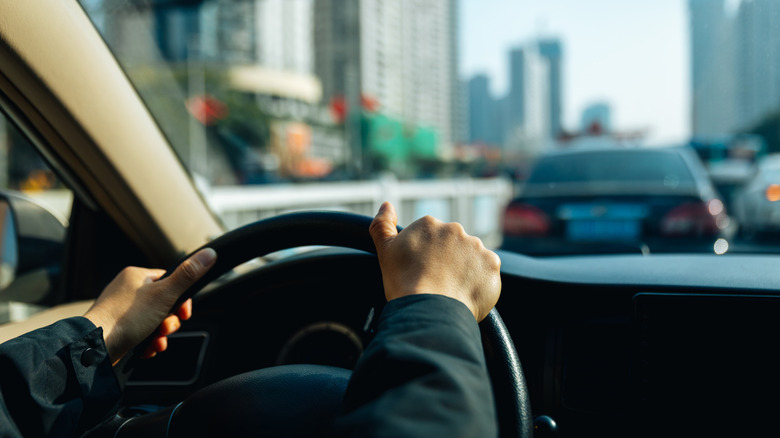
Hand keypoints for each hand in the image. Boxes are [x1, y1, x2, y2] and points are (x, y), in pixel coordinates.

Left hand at [84, 248, 216, 363]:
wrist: (95, 347)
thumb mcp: (164, 295)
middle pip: (163, 303)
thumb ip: (188, 275)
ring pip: (153, 320)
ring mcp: (120, 309)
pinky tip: (147, 348)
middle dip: (170, 320)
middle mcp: (126, 289)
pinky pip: (140, 332)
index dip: (182, 299)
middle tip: (166, 328)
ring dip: (160, 334)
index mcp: (136, 275)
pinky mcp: (116, 328)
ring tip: (155, 341)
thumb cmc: (127, 318)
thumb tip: (209, 253)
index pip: (169, 281)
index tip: (185, 313)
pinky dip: (148, 341)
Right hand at [369, 202, 500, 320]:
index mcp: (429, 224)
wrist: (429, 310)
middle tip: (437, 282)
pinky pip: (488, 272)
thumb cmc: (404, 283)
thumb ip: (382, 225)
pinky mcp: (492, 264)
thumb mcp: (385, 251)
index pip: (432, 238)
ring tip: (451, 291)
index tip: (423, 272)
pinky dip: (480, 282)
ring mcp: (476, 246)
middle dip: (448, 261)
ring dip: (465, 270)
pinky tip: (465, 294)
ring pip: (472, 258)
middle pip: (454, 246)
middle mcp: (455, 229)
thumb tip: (386, 205)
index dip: (427, 257)